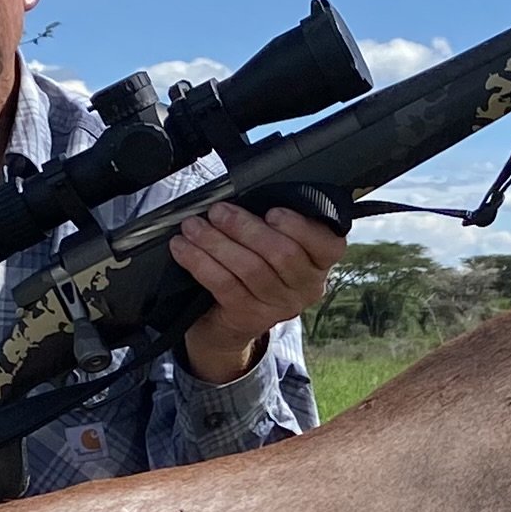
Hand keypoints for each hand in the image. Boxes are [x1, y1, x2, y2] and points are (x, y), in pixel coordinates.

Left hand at [171, 198, 343, 381]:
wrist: (231, 320)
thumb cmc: (255, 265)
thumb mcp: (273, 242)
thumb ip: (273, 222)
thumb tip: (246, 191)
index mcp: (319, 262)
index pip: (326, 244)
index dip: (300, 227)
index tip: (272, 212)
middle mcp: (306, 287)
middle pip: (282, 254)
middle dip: (245, 228)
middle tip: (218, 211)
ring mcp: (279, 306)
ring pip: (250, 269)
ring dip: (216, 242)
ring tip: (193, 226)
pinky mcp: (250, 317)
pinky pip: (225, 285)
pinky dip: (200, 262)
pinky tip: (184, 248)